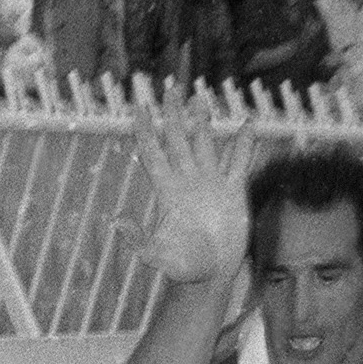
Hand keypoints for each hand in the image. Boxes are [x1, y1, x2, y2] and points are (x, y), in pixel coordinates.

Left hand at [124, 111, 251, 286]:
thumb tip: (115, 221)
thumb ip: (137, 240)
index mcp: (166, 190)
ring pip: (205, 142)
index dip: (145, 130)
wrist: (211, 274)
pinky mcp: (233, 189)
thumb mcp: (156, 256)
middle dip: (173, 114)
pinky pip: (238, 160)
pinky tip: (248, 124)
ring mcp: (210, 181)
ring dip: (203, 121)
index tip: (139, 107)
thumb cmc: (182, 267)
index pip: (152, 152)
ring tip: (200, 98)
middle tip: (171, 89)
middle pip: (177, 139)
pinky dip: (243, 143)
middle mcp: (186, 179)